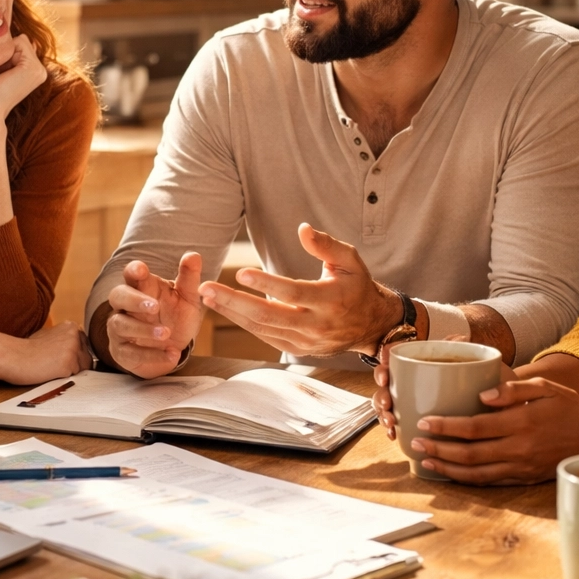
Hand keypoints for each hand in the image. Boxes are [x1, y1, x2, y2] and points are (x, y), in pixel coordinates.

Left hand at [0, 33, 46, 123]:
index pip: (18, 45)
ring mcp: (39, 70)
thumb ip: (4, 56)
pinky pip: (19, 42)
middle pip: (20, 41)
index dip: (1, 54)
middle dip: (3, 52)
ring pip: (20, 40)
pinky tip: (1, 72)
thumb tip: (15, 37)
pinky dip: (5, 52)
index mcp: (33, 73)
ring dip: (3, 53)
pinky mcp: (34, 68)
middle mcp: (40, 72)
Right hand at [0, 321, 92, 384]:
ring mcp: (73, 348)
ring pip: (84, 367)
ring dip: (71, 372)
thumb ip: (65, 339)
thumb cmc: (28, 350)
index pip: (85, 346)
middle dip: (75, 364)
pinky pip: (77, 376)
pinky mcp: (69, 362)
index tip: (59, 359)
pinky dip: (66, 377)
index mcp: (71, 326)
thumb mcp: (49, 336)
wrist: (13, 356)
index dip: (74, 356)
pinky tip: (52, 372)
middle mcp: (75, 334)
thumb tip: (79, 351)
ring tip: (52, 368)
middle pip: (87, 357)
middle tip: (54, 364)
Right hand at [105, 253, 205, 377]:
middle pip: (117, 296)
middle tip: (154, 306)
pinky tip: (171, 355)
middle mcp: (126, 306)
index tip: (141, 269)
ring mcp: (121, 329)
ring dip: (143, 329)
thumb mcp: (187, 299)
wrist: (172, 348)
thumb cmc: (175, 317)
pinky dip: (151, 355)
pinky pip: (131, 353)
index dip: (133, 270)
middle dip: (133, 299)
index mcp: (142, 288)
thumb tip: (193, 255)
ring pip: (121, 325)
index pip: (131, 274)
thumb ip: (189, 278)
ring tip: (166, 334)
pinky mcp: (123, 352)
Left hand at [197, 223, 399, 357]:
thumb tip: (302, 229)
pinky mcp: (298, 349)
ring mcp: (306, 341)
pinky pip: (266, 337)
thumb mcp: (350, 261)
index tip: (241, 273)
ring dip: (232, 313)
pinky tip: (225, 310)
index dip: (266, 284)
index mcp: (331, 300)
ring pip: (263, 329)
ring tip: (207, 297)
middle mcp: (317, 324)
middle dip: (235, 302)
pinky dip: (244, 324)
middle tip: (207, 289)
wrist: (371, 325)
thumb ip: (326, 244)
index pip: (293, 293)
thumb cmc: (357, 286)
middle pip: (270, 315)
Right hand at [371, 334, 469, 440]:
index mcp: (405, 361)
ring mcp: (400, 397)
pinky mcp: (404, 413)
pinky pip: (392, 421)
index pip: (388, 359)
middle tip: (387, 402)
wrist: (456, 380)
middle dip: (381, 395)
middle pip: (382, 386)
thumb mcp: (449, 351)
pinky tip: (393, 435)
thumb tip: (460, 338)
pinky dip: (390, 428)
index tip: (385, 374)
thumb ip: (453, 343)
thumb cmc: (446, 361)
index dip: (382, 367)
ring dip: (382, 413)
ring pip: (383, 405)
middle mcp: (399, 379)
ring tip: (390, 421)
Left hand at [409, 376, 578, 484]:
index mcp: (522, 423)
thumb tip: (482, 395)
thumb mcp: (546, 388)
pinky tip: (451, 472)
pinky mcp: (525, 478)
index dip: (447, 426)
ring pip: (477, 473)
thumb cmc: (570, 408)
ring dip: (448, 467)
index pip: (475, 427)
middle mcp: (519, 449)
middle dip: (439, 448)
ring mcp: (522, 467)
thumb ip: (514, 389)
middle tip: (415, 440)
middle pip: (470, 453)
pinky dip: (468, 479)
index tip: (426, 420)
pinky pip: (491, 482)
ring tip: (426, 459)